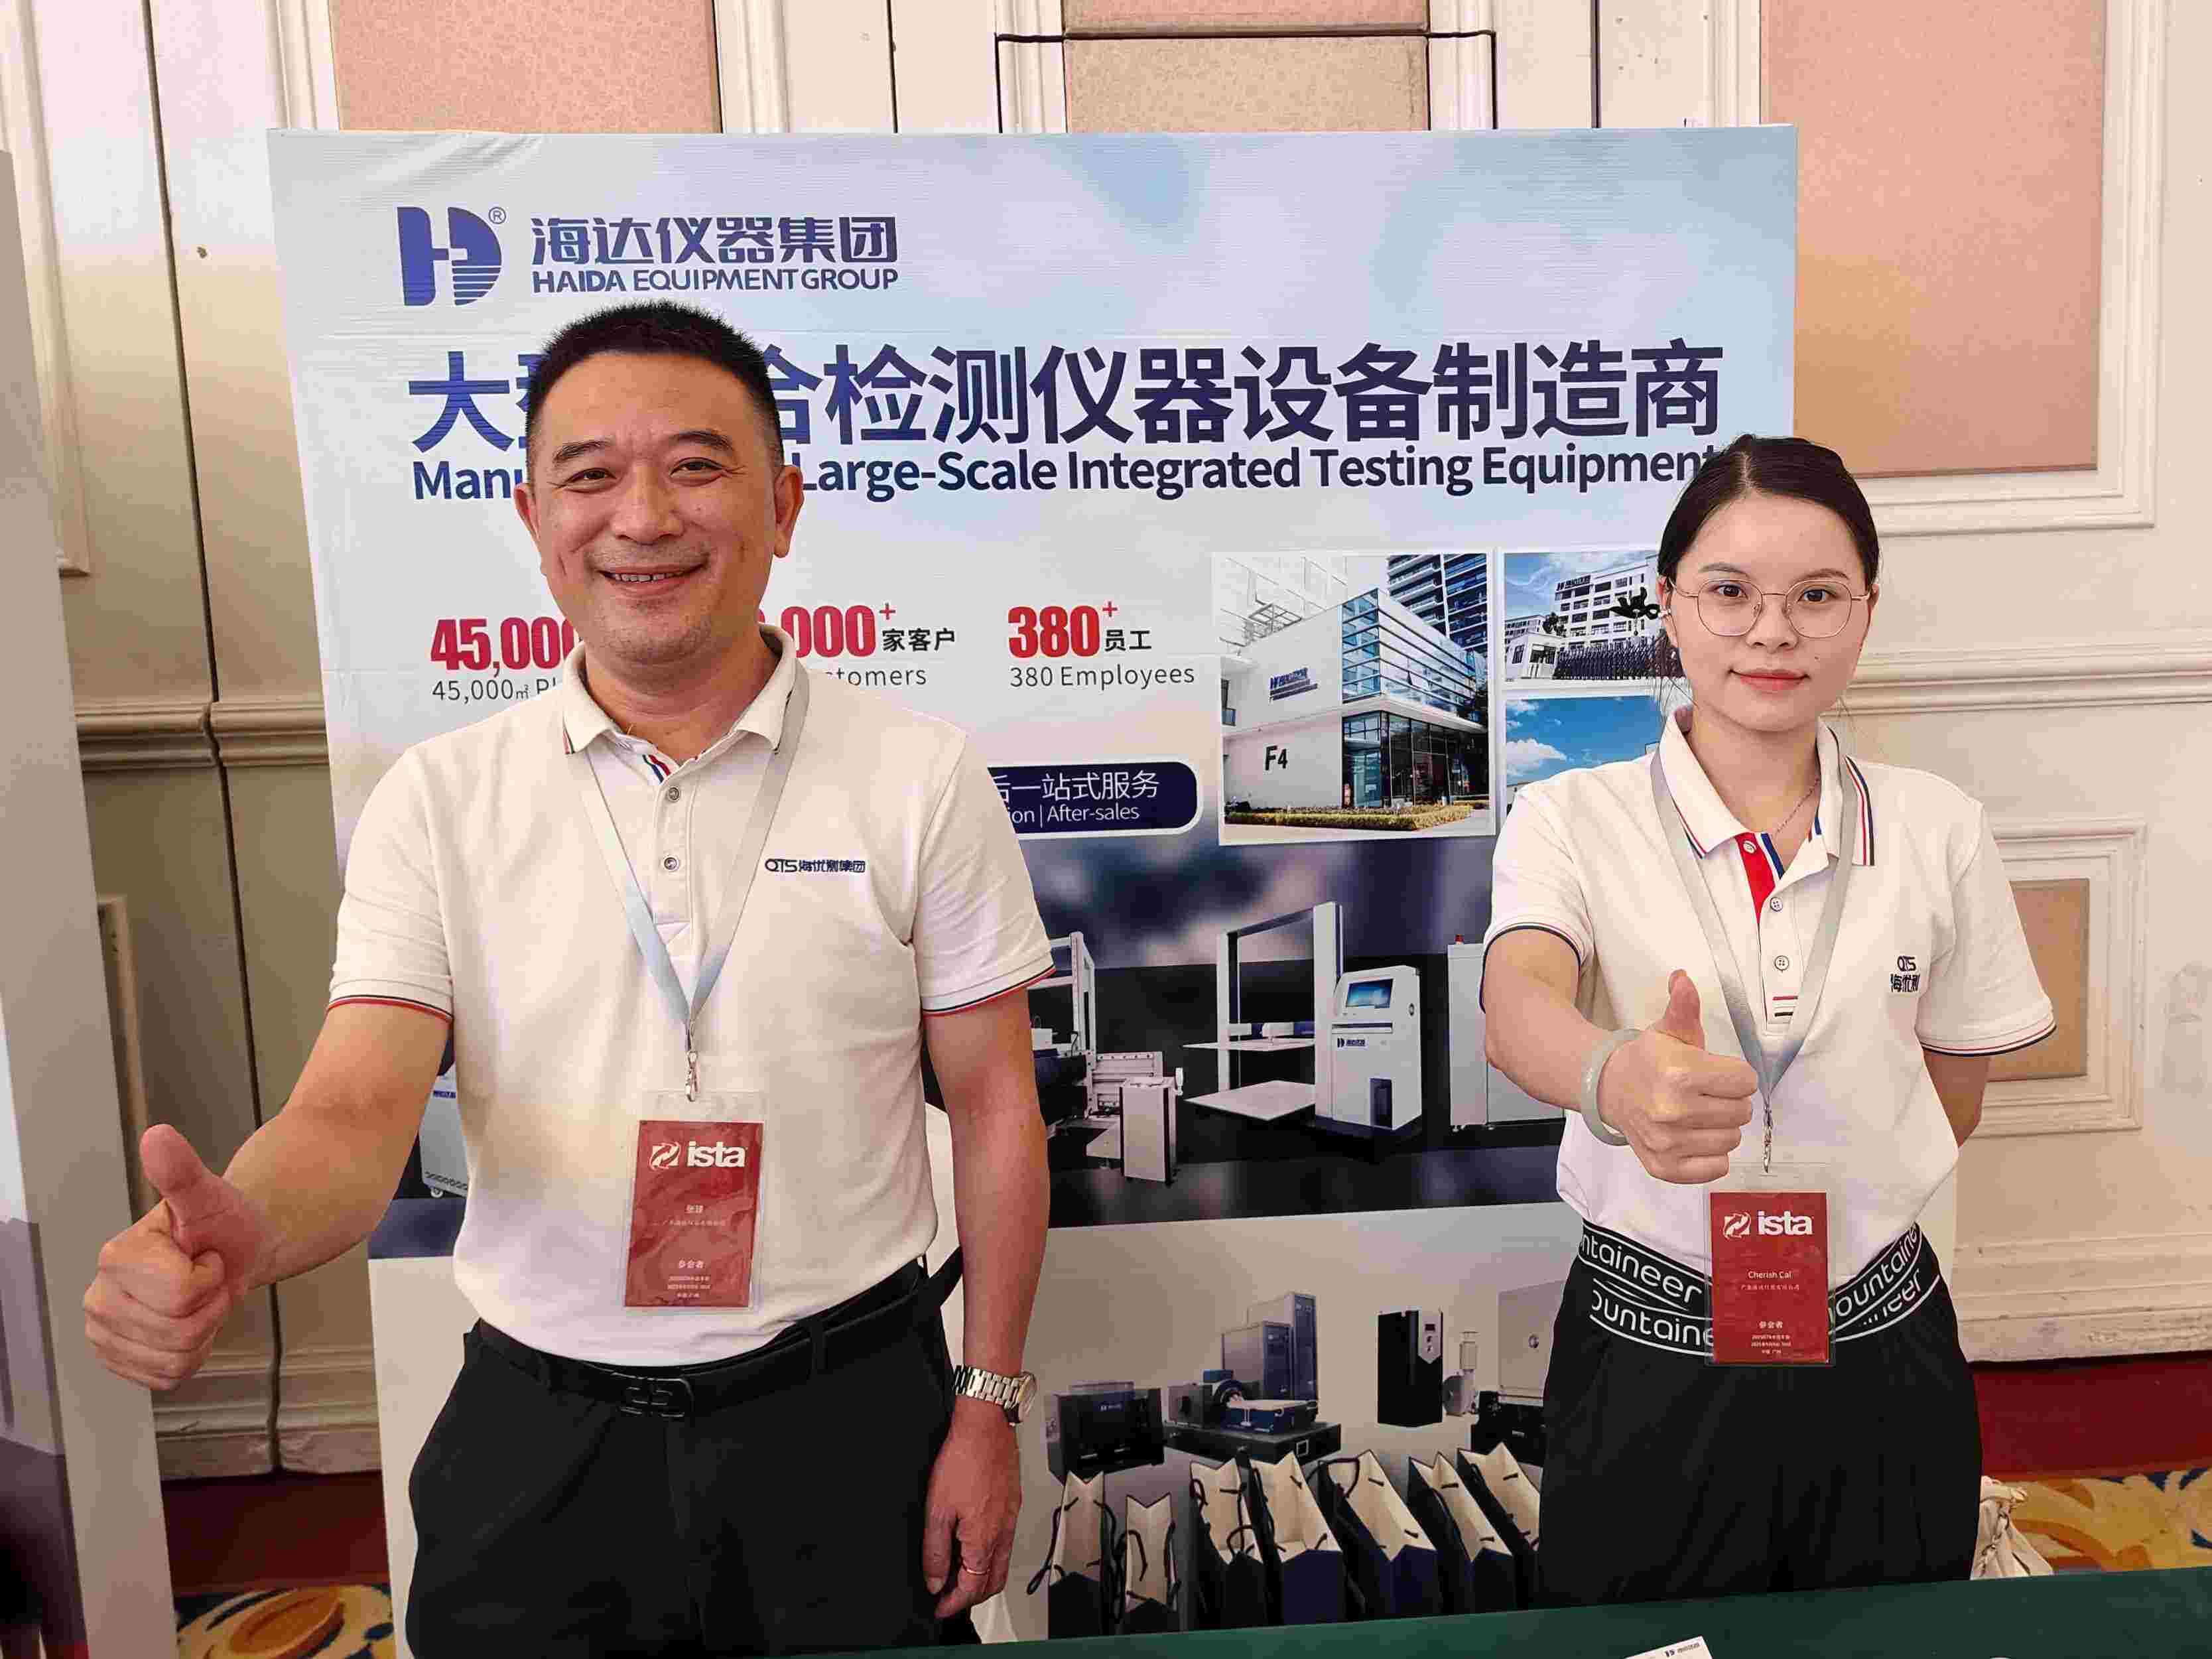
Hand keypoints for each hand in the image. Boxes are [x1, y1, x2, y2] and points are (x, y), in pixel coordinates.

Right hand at [82, 1125, 269, 1389]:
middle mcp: (98, 1299)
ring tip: (200, 1299)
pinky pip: (169, 1376)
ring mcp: (104, 1335)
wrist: (232, 1251)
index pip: (182, 1294)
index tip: (204, 1254)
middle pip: (179, 1331)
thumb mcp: (209, 1195)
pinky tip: (190, 1324)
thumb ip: (181, 1171)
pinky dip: (193, 1354)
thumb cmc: (220, 1222)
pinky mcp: (120, 1362)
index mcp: (115, 1258)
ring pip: (175, 1357)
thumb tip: (158, 1137)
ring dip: (204, 1330)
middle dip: (211, 1305)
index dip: (210, 1275)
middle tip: (207, 1277)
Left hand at [922, 1398, 1020, 1617]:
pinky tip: (973, 1544)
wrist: (986, 1426)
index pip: (972, 1588)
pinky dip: (990, 1556)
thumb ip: (935, 1550)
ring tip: (959, 1575)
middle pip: (993, 1583)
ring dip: (982, 1579)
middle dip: (972, 1598)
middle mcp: (1002, 1534)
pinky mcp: (1012, 1505)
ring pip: (1001, 1564)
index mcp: (983, 1540)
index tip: (939, 1608)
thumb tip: (935, 1581)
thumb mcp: (937, 1509)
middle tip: (950, 1598)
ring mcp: (1010, 1519)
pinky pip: (1005, 1543)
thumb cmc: (963, 1460)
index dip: (953, 1603)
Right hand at [1596, 970, 1759, 1184]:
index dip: (1735, 1074)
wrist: (1608, 1088)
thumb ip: (1684, 1006)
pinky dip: (1711, 1155)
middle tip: (1708, 1093)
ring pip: (1731, 1139)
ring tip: (1700, 1113)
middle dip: (1730, 1099)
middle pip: (1742, 1112)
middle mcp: (1672, 1111)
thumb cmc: (1648, 1059)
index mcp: (1679, 1073)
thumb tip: (1683, 979)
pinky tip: (1695, 1136)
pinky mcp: (1665, 1166)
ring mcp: (1667, 1142)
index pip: (1745, 1081)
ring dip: (1721, 1126)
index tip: (1717, 1072)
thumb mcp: (1669, 1030)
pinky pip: (1716, 1167)